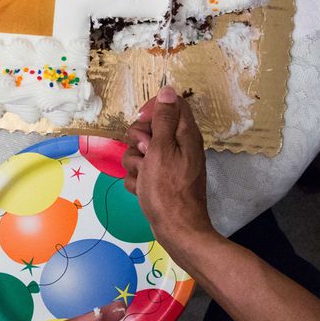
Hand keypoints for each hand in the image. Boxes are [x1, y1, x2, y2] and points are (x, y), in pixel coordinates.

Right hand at [121, 87, 215, 268]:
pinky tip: (141, 188)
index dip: (152, 109)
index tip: (142, 122)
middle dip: (138, 140)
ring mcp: (168, 164)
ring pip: (140, 150)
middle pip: (149, 127)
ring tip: (143, 176)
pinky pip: (140, 170)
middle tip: (145, 154)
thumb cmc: (168, 190)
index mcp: (185, 134)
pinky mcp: (159, 180)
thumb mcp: (162, 150)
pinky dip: (137, 179)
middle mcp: (178, 146)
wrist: (176, 230)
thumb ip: (163, 120)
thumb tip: (168, 90)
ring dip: (134, 162)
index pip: (170, 104)